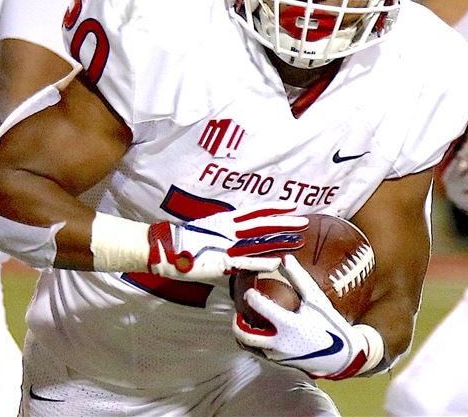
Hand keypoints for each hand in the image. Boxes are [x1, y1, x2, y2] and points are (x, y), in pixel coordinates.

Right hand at [148, 205, 307, 283]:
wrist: (163, 249)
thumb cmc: (182, 243)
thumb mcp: (207, 233)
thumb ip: (222, 233)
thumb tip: (234, 233)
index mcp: (226, 221)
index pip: (255, 212)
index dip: (274, 208)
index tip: (292, 206)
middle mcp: (229, 229)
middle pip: (263, 224)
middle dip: (285, 222)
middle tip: (304, 220)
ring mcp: (227, 244)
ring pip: (260, 240)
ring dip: (280, 238)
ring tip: (300, 237)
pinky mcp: (223, 261)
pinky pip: (247, 261)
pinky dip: (263, 261)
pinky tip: (279, 261)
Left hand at [232, 255, 383, 379]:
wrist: (341, 355)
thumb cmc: (329, 325)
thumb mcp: (316, 300)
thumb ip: (299, 279)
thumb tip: (285, 259)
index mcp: (289, 325)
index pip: (260, 307)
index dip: (251, 297)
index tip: (250, 290)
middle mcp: (280, 343)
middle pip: (244, 335)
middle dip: (236, 323)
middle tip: (239, 311)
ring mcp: (277, 355)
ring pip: (249, 346)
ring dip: (243, 334)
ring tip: (245, 320)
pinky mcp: (279, 362)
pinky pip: (259, 352)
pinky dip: (253, 342)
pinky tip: (259, 330)